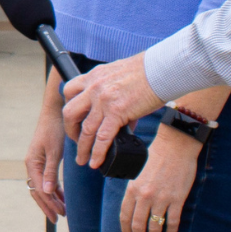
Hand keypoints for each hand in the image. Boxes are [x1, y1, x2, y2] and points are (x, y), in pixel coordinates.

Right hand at [23, 97, 67, 223]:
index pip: (40, 190)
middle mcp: (32, 164)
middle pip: (38, 191)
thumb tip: (47, 192)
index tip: (59, 215)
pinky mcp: (44, 159)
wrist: (55, 112)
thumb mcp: (54, 151)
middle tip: (58, 218)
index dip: (49, 204)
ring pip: (42, 186)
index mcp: (32, 164)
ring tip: (62, 210)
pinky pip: (46, 179)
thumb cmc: (54, 130)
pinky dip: (54, 189)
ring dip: (52, 198)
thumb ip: (50, 172)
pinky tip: (61, 196)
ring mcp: (37, 162)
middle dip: (48, 205)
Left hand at [64, 54, 162, 170]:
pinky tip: (96, 161)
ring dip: (82, 148)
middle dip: (70, 130)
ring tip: (82, 159)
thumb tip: (122, 122)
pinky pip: (102, 138)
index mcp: (93, 76)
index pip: (69, 91)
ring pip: (85, 130)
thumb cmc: (146, 71)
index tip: (74, 119)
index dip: (69, 107)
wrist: (161, 69)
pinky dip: (97, 153)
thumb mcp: (119, 75)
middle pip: (69, 113)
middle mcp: (94, 88)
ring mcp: (103, 101)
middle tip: (76, 140)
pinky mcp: (117, 112)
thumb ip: (113, 94)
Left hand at [118, 126, 200, 231]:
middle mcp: (145, 196)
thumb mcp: (138, 172)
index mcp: (132, 189)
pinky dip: (170, 231)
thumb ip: (134, 189)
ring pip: (155, 227)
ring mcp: (161, 199)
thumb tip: (133, 206)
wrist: (176, 145)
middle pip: (138, 226)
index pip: (125, 217)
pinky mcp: (177, 199)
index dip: (126, 231)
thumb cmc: (156, 155)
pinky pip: (172, 221)